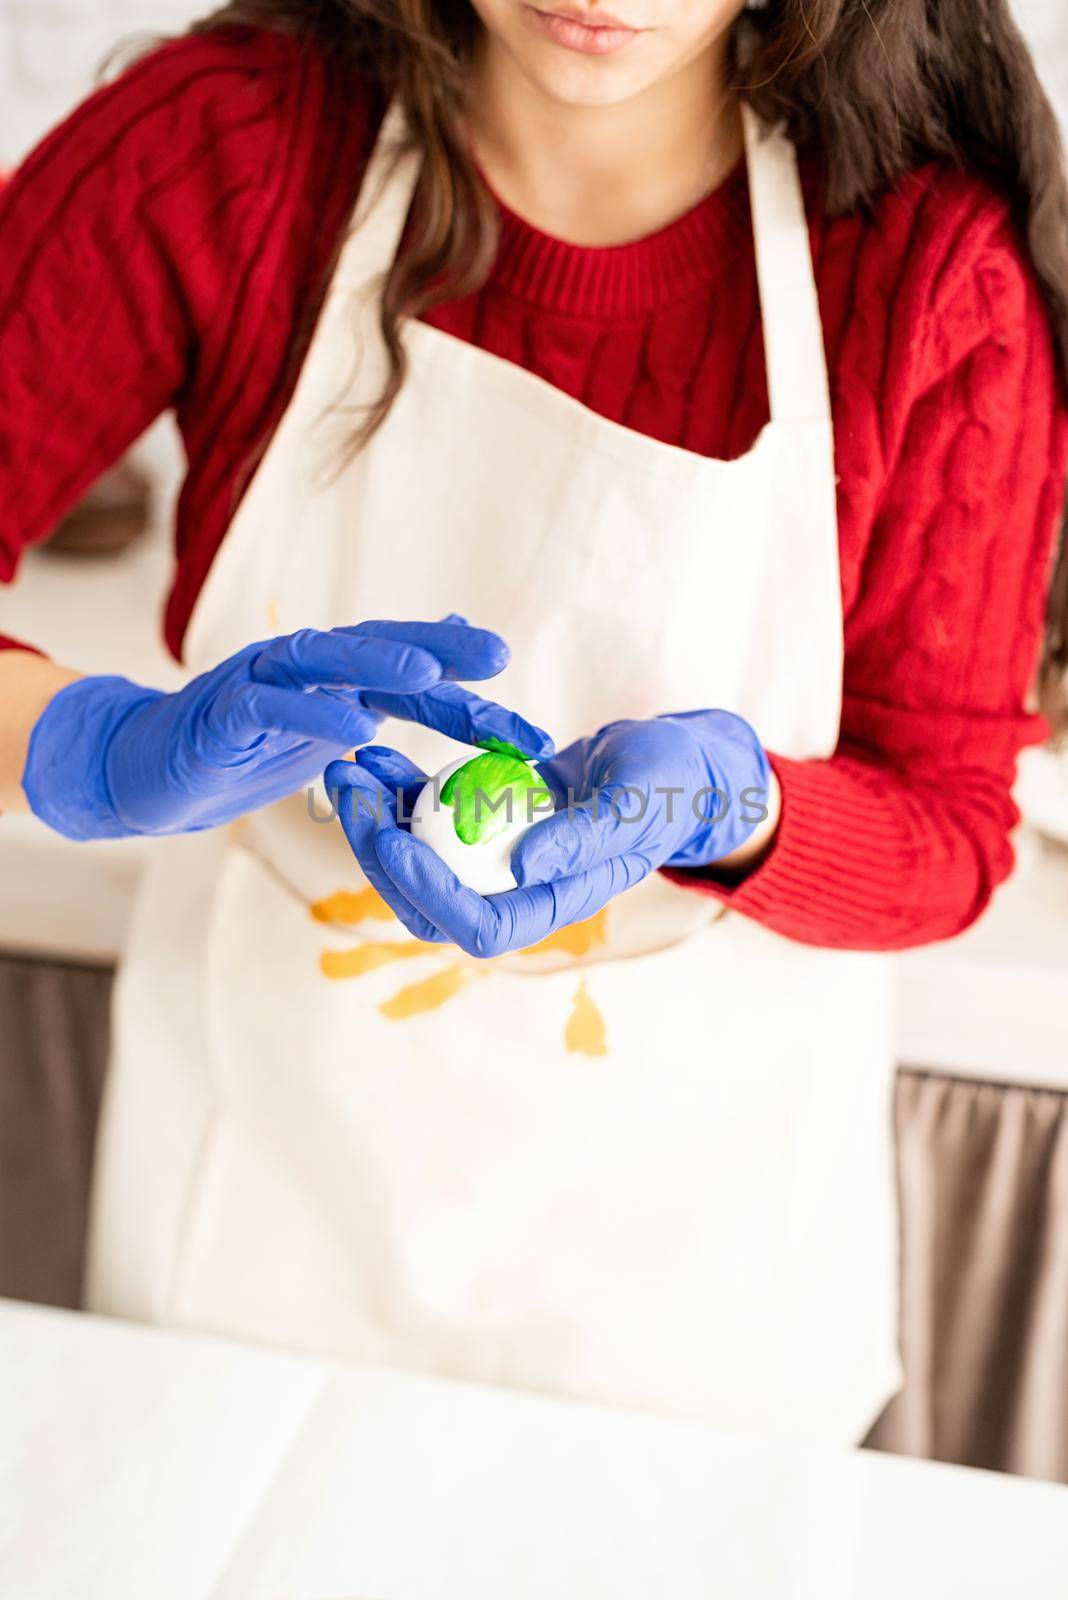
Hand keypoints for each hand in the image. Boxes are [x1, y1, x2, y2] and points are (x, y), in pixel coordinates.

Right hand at [22, 618, 551, 840]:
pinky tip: (352, 727)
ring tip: (426, 673)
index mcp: (339, 673)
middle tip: (498, 658)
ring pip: (323, 659)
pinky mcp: (222, 713)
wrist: (157, 774)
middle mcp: (305, 665)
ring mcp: (261, 681)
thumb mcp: (333, 722)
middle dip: (440, 651)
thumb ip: (391, 693)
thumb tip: (452, 651)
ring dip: (375, 661)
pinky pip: (269, 707)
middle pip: (379, 647)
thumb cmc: (252, 749)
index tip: (529, 723)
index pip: (414, 675)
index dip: (471, 692)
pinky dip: (310, 712)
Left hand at [326, 710, 771, 956]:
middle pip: (426, 899)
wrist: (666, 762)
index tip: (395, 840)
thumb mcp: (636, 802)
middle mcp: (512, 891)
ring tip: (349, 769)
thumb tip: (526, 866)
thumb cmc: (665, 784)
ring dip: (374, 818)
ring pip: (415, 857)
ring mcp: (490, 859)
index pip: (478, 926)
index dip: (430, 893)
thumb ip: (587, 837)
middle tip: (350, 791)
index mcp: (551, 903)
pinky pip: (425, 815)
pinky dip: (396, 789)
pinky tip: (374, 754)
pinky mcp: (479, 823)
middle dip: (378, 852)